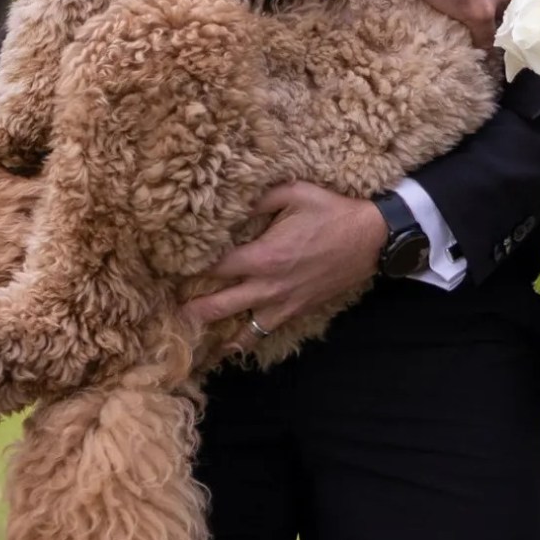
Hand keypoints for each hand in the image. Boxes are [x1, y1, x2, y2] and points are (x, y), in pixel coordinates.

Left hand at [183, 181, 387, 344]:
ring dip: (215, 331)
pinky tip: (230, 346)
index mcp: (264, 256)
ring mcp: (283, 303)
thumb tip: (230, 202)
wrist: (371, 239)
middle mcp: (268, 286)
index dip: (190, 269)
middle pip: (218, 305)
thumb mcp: (295, 193)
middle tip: (167, 311)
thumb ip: (259, 199)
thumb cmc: (333, 212)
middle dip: (191, 309)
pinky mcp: (296, 310)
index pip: (215, 268)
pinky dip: (245, 341)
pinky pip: (264, 332)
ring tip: (191, 334)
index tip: (169, 268)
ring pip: (240, 329)